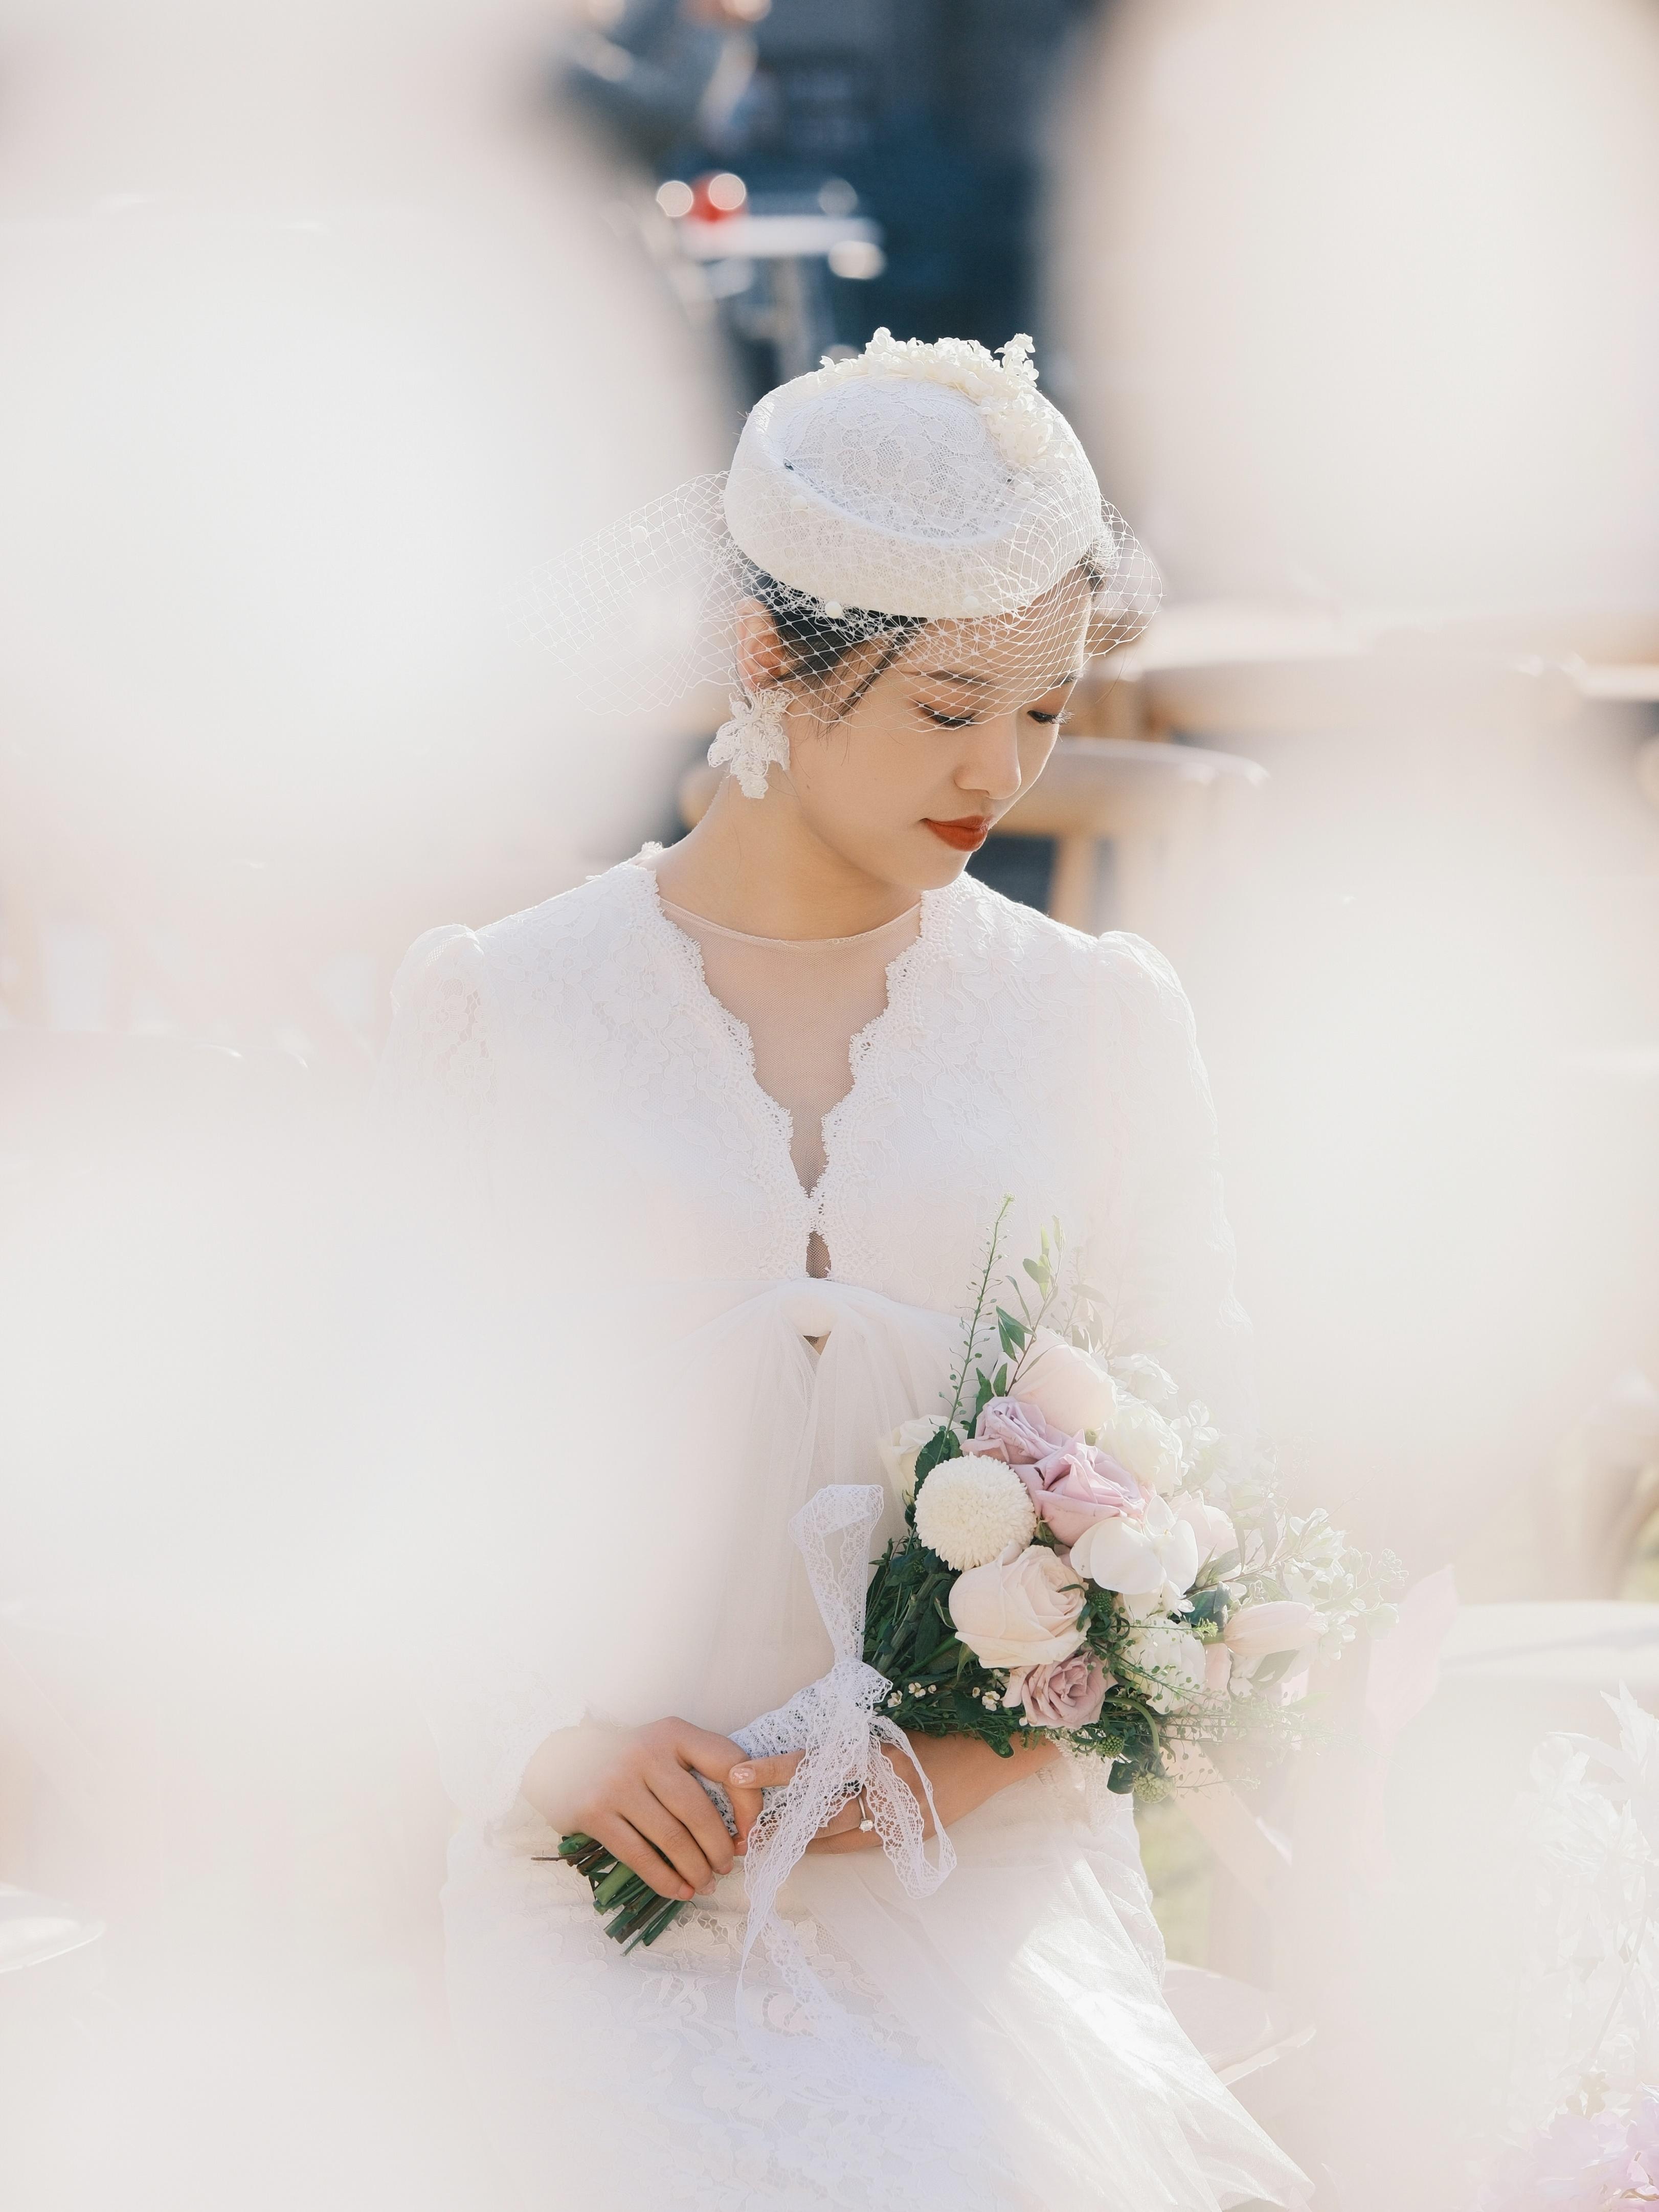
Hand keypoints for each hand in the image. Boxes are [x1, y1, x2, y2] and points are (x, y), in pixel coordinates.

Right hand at [524, 1718, 766, 1903]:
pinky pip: (639, 1856)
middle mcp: (646, 1752)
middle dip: (719, 1847)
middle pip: (697, 1810)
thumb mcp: (666, 1748)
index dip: (748, 1802)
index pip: (727, 1762)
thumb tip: (740, 1830)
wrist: (564, 1761)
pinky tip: (680, 1890)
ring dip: (695, 1869)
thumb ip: (702, 1773)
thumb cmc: (631, 1762)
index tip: (749, 1833)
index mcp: (673, 1733)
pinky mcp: (594, 1812)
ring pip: (670, 1838)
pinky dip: (665, 1880)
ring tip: (706, 1882)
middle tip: (726, 1866)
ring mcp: (617, 1782)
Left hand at [730, 1730, 1060, 1855]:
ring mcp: (898, 1817)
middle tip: (747, 1832)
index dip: (774, 1768)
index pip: (813, 1762)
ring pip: (839, 1834)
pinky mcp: (909, 1834)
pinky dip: (836, 1843)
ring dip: (805, 1838)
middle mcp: (883, 1788)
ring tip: (771, 1843)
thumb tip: (809, 1750)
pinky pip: (862, 1843)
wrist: (990, 1752)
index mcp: (875, 1753)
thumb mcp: (892, 1725)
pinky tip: (815, 1844)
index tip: (738, 1773)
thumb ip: (854, 1738)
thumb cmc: (939, 1725)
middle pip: (821, 1811)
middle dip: (783, 1823)